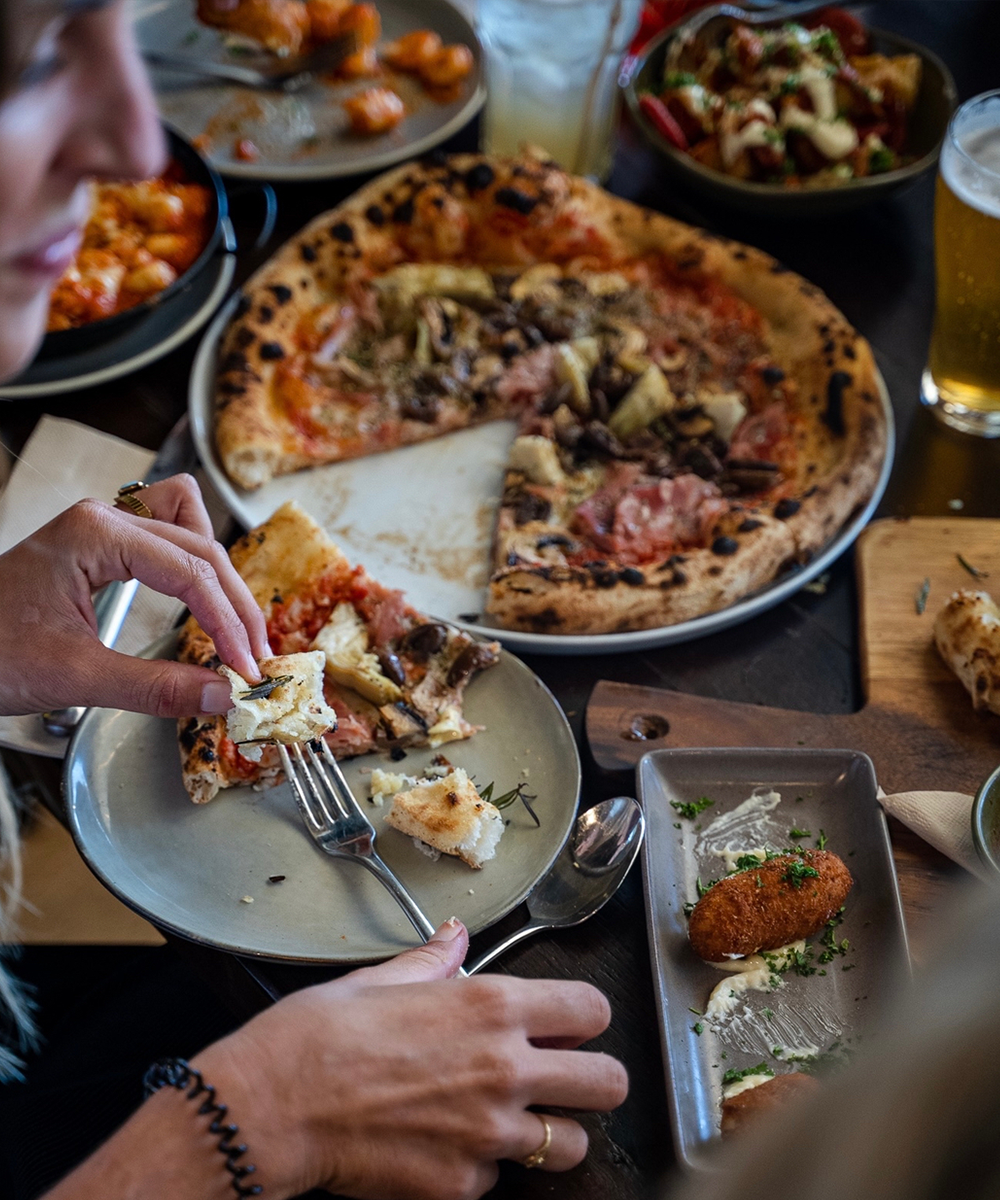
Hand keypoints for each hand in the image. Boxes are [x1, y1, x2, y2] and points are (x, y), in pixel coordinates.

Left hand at [0, 474, 268, 716]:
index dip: (228, 623)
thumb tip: (221, 696)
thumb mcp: (74, 677)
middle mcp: (105, 519)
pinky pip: (167, 538)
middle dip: (233, 603)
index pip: (191, 571)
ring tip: (236, 627)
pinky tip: (203, 602)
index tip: (247, 667)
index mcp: (97, 535)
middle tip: (252, 657)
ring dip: (220, 576)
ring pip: (191, 530)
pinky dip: (195, 567)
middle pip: (201, 546)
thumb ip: (155, 687)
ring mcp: (103, 529)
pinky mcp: (101, 548)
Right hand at [196, 921, 628, 1199]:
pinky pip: (498, 1181)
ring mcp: (487, 1134)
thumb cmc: (317, 1038)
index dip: (584, 1016)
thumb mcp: (381, 979)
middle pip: (609, 1083)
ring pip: (569, 1146)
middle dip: (592, 1079)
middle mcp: (504, 1069)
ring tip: (511, 1119)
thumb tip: (455, 937)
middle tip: (562, 1077)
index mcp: (491, 1007)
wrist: (272, 1106)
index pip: (593, 1009)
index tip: (567, 1023)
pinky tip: (446, 1145)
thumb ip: (435, 961)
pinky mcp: (461, 1186)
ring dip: (549, 1133)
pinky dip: (480, 1167)